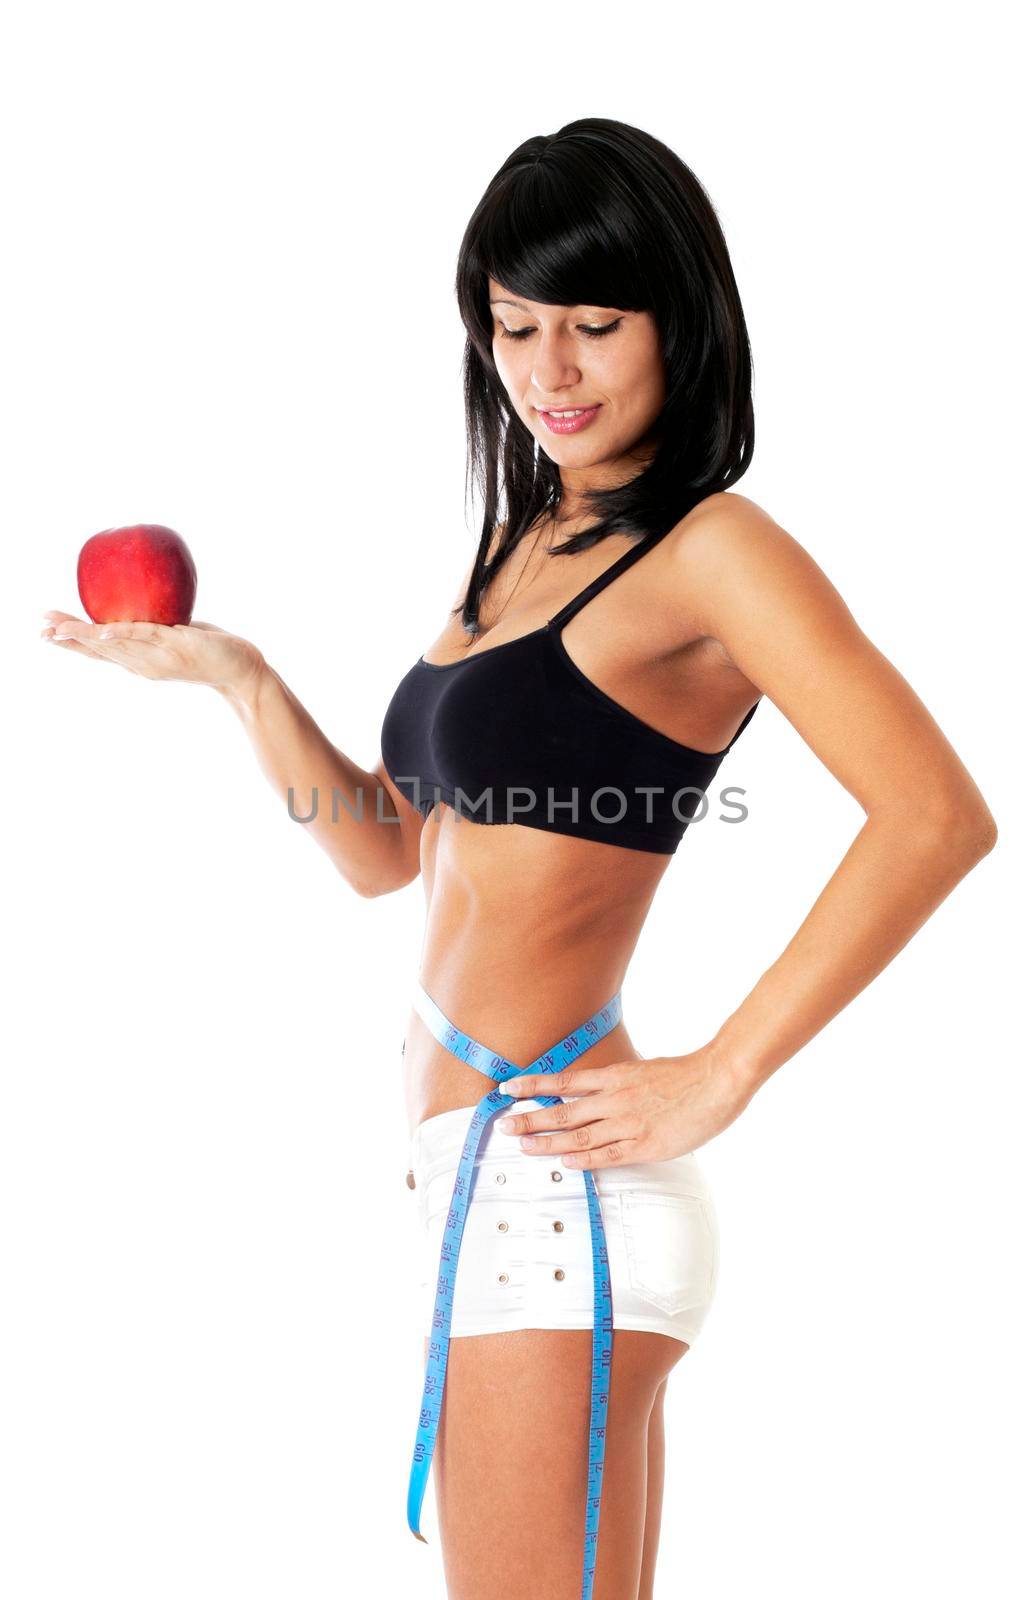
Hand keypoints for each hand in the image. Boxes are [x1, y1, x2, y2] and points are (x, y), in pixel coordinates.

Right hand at [40, 610, 264, 696]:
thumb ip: (154, 625)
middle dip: (68, 639)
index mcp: (140, 662)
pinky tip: (102, 629)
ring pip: (114, 646)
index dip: (72, 644)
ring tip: (57, 629)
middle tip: (39, 629)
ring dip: (85, 636)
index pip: (100, 653)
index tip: (45, 633)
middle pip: (99, 651)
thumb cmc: (208, 650)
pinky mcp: (175, 646)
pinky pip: (144, 636)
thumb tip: (139, 599)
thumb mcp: (174, 637)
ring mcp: (158, 657)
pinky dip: (120, 633)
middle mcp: (144, 664)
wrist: (240, 669)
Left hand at [493, 1045, 753, 1168]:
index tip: (507, 1088)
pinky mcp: (644, 1145)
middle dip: (529, 1118)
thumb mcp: (641, 1071)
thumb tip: (593, 1092)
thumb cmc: (683, 1076)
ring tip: (522, 1147)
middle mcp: (614, 1099)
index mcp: (613, 1077)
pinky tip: (565, 1163)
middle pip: (562, 1111)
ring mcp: (628, 1123)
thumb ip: (616, 1084)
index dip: (532, 1085)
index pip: (563, 1082)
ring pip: (578, 1136)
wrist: (716, 1081)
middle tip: (502, 1125)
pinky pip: (607, 1155)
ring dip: (548, 1142)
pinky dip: (584, 1160)